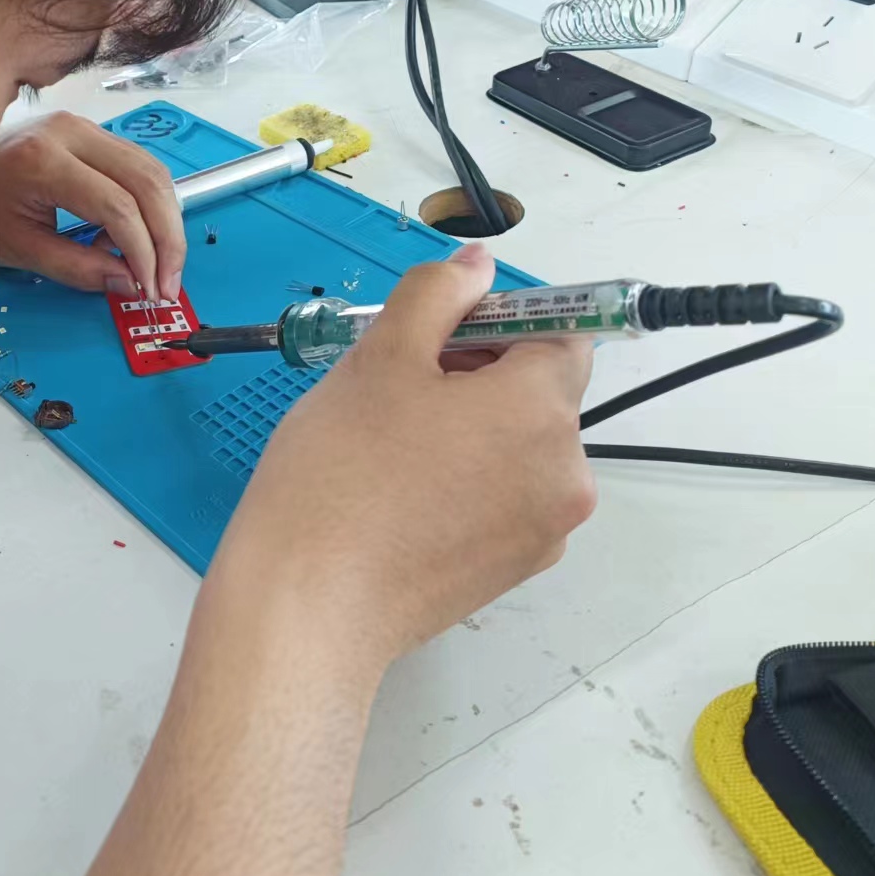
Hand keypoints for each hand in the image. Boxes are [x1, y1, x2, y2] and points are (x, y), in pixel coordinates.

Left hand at [0, 112, 185, 298]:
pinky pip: (136, 166)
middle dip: (167, 239)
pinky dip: (147, 205)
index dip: (143, 252)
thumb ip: (76, 268)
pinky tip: (133, 239)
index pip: (117, 205)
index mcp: (44, 160)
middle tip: (168, 284)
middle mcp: (71, 132)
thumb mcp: (17, 249)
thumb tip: (129, 283)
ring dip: (164, 221)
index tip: (149, 291)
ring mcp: (83, 126)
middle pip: (148, 181)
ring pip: (151, 170)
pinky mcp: (88, 131)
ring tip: (155, 266)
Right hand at [216, 242, 595, 669]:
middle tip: (396, 384)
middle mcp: (567, 475)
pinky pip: (503, 499)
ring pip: (519, 448)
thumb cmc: (339, 475)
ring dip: (470, 428)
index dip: (502, 321)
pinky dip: (466, 482)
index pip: (561, 335)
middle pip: (541, 394)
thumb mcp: (379, 356)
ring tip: (389, 443)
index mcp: (544, 412)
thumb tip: (478, 267)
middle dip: (479, 374)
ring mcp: (543, 532)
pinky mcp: (512, 571)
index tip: (437, 334)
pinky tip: (398, 492)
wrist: (308, 608)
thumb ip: (437, 295)